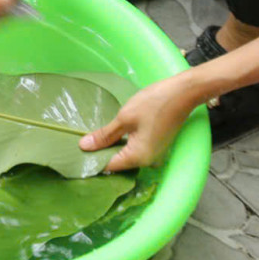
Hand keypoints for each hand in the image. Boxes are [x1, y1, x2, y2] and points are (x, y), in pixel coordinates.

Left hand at [80, 76, 203, 172]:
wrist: (183, 93)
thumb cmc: (153, 103)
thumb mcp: (124, 118)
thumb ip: (104, 135)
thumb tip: (84, 147)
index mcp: (138, 158)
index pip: (109, 166)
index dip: (92, 160)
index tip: (76, 154)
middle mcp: (147, 162)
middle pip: (118, 163)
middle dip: (100, 154)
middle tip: (80, 144)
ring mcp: (153, 155)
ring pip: (126, 156)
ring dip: (111, 148)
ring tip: (92, 138)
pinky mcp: (155, 146)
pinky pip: (134, 150)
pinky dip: (122, 144)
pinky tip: (111, 134)